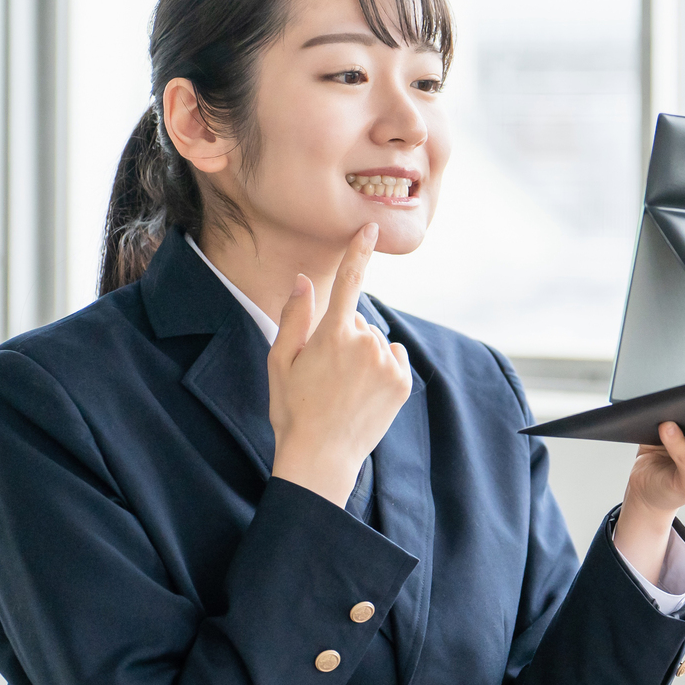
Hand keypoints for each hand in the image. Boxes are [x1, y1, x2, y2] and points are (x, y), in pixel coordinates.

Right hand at [268, 223, 412, 507]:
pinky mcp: (403, 381)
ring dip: (364, 355)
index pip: (349, 282)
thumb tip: (305, 280)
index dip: (359, 252)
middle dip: (344, 337)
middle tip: (325, 373)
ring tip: (344, 388)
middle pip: (357, 323)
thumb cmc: (293, 408)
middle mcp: (365, 342)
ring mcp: (388, 363)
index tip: (371, 229)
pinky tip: (364, 393)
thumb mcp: (281, 361)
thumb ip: (295, 316)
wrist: (322, 456)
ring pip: (377, 342)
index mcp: (332, 333)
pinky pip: (393, 360)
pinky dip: (382, 369)